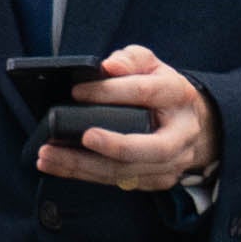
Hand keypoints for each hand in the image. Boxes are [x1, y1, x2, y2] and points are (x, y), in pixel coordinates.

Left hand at [35, 44, 221, 191]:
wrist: (191, 123)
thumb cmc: (161, 90)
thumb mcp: (150, 64)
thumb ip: (129, 59)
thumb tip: (109, 67)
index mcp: (178, 96)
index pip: (146, 93)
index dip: (110, 92)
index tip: (76, 92)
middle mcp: (182, 133)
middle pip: (154, 148)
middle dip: (116, 145)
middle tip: (84, 137)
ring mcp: (173, 161)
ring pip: (130, 171)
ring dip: (86, 166)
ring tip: (49, 155)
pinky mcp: (158, 180)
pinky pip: (120, 182)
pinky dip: (86, 176)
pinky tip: (60, 166)